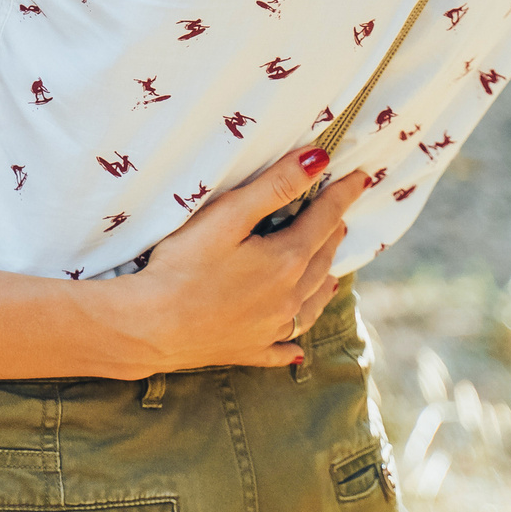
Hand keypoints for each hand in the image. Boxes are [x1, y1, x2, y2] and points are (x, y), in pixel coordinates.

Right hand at [101, 153, 369, 375]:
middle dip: (333, 234)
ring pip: (311, 304)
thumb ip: (275, 187)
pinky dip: (294, 343)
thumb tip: (319, 160)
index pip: (324, 220)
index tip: (361, 178)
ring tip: (333, 273)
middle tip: (341, 216)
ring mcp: (270, 330)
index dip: (342, 196)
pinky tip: (297, 349)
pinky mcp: (248, 351)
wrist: (149, 327)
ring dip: (324, 283)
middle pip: (321, 260)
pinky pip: (283, 348)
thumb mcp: (228, 216)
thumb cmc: (182, 266)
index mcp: (286, 261)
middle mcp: (288, 298)